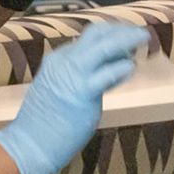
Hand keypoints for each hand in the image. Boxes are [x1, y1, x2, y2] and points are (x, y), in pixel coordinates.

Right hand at [0, 22, 150, 173]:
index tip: (128, 44)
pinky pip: (108, 74)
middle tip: (139, 34)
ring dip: (127, 40)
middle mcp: (64, 61)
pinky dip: (123, 68)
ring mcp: (72, 74)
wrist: (30, 143)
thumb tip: (106, 75)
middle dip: (120, 30)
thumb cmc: (47, 124)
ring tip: (143, 39)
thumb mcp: (60, 91)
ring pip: (104, 46)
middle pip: (96, 34)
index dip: (111, 39)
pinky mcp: (82, 92)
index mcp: (58, 59)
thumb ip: (81, 80)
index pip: (89, 41)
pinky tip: (132, 68)